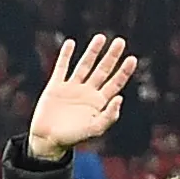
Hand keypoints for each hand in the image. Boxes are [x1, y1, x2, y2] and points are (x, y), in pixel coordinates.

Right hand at [25, 33, 136, 160]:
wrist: (47, 140)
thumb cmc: (72, 138)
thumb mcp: (94, 130)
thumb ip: (109, 116)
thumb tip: (120, 98)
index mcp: (99, 102)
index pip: (115, 83)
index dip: (124, 71)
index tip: (132, 58)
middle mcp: (87, 92)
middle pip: (103, 70)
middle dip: (111, 57)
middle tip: (120, 42)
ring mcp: (71, 88)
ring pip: (84, 65)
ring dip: (92, 52)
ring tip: (101, 37)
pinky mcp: (55, 86)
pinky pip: (62, 67)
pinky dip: (65, 55)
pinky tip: (70, 43)